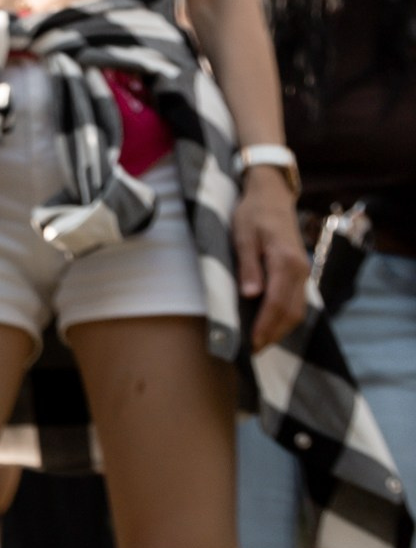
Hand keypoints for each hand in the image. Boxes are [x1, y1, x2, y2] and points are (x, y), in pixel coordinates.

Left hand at [232, 166, 309, 351]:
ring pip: (298, 309)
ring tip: (261, 343)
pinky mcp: (300, 273)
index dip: (265, 326)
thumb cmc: (253, 214)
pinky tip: (271, 325)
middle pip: (291, 312)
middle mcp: (300, 270)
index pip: (277, 303)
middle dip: (273, 334)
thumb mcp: (243, 236)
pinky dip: (285, 317)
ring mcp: (303, 272)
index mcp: (285, 261)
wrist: (271, 196)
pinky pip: (297, 301)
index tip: (252, 344)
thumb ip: (248, 266)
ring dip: (280, 329)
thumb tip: (251, 296)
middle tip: (253, 351)